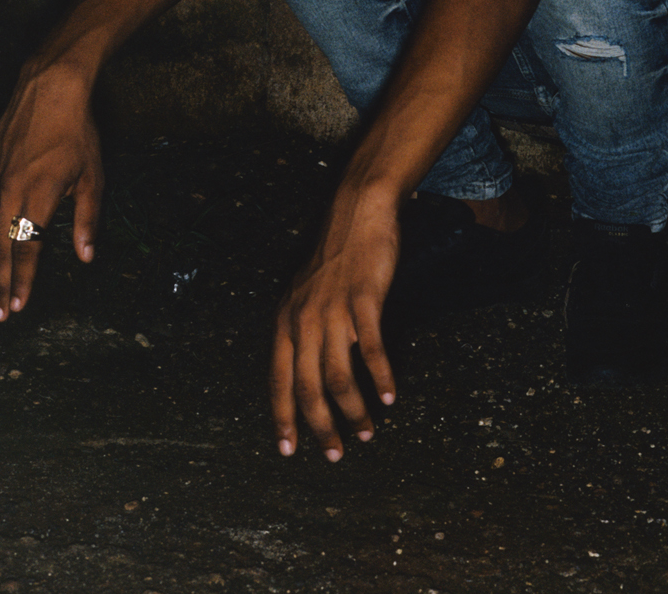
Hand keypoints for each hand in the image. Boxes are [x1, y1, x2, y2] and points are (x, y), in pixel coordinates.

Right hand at [0, 64, 103, 320]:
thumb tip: (86, 257)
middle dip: (1, 282)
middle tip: (1, 312)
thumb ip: (87, 219)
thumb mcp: (93, 176)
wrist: (49, 89)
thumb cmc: (77, 132)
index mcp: (38, 195)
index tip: (18, 306)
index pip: (27, 249)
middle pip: (1, 247)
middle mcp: (10, 190)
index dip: (22, 280)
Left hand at [270, 186, 398, 460]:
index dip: (283, 417)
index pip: (278, 380)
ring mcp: (334, 309)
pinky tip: (390, 396)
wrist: (357, 213)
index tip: (288, 450)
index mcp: (285, 320)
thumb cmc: (335, 257)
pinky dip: (381, 377)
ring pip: (339, 374)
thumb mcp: (305, 294)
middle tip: (336, 453)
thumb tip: (307, 371)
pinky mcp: (364, 299)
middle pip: (307, 386)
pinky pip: (372, 348)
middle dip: (321, 426)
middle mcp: (304, 319)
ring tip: (367, 430)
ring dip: (353, 410)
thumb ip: (303, 330)